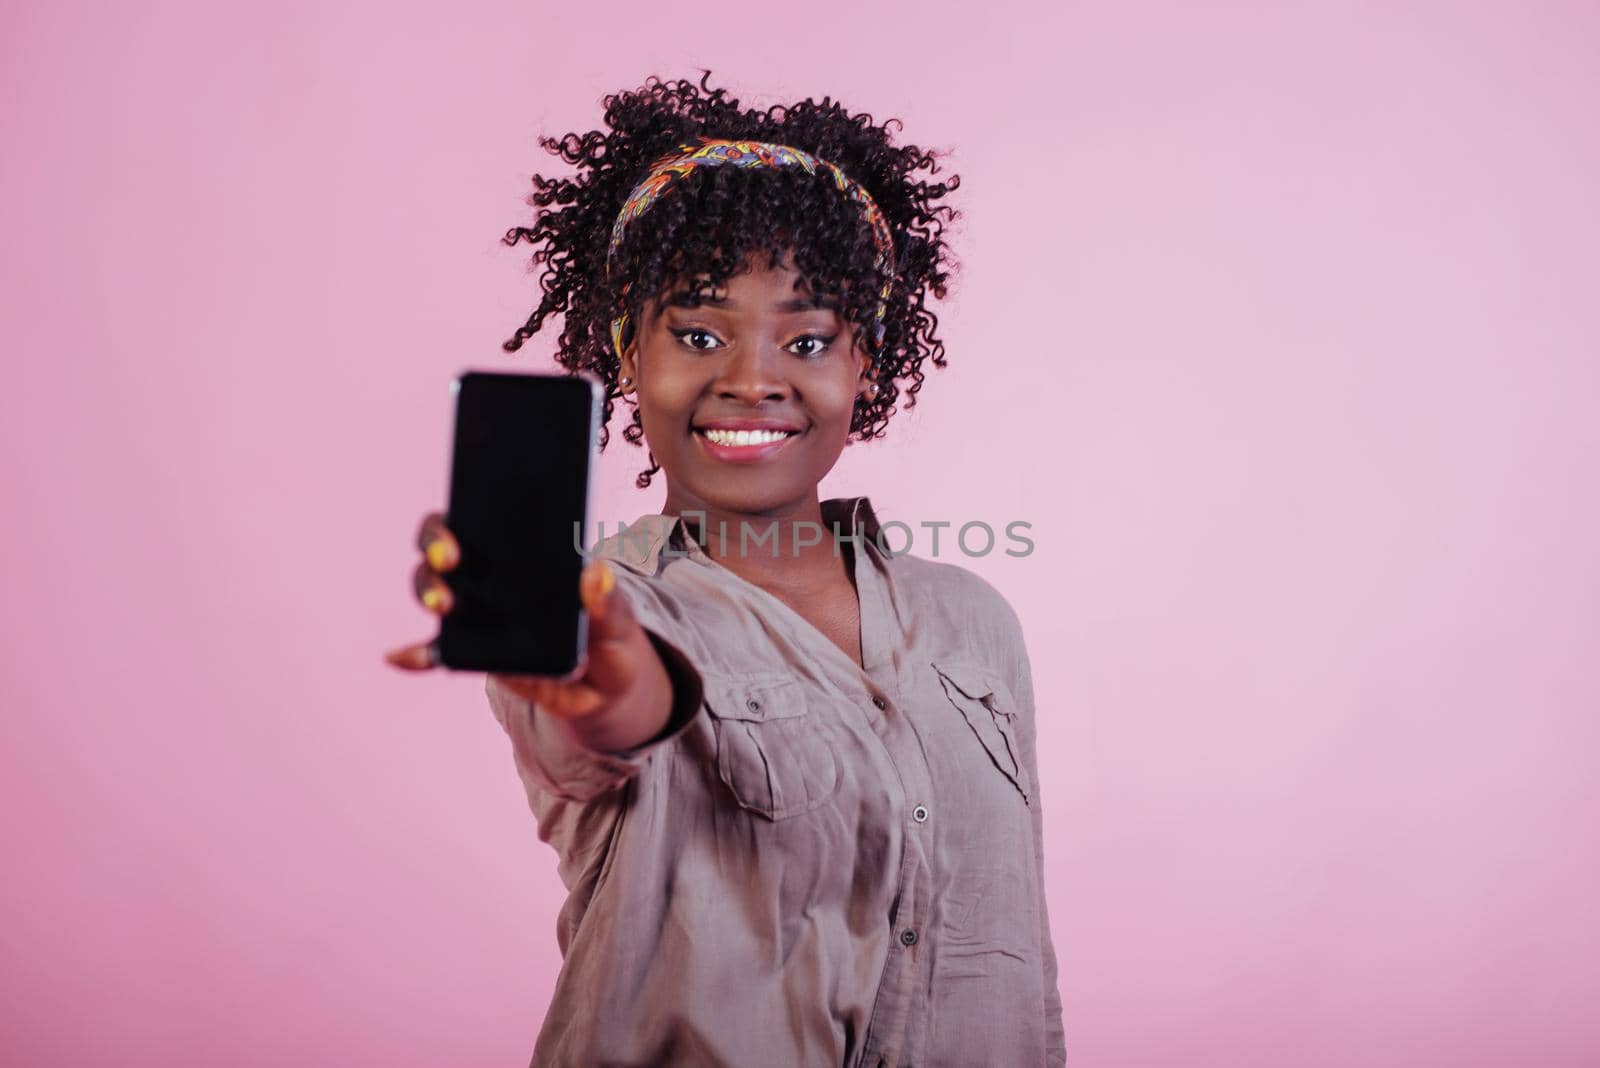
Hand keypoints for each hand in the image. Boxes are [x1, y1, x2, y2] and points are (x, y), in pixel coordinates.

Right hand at [384, 511, 656, 721]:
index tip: (467, 506)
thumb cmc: (611, 638)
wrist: (607, 690)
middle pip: (448, 550)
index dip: (471, 507)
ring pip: (439, 591)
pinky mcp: (474, 654)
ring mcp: (479, 614)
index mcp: (527, 554)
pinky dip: (417, 654)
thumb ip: (609, 601)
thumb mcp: (619, 619)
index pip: (486, 518)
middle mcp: (493, 576)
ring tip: (444, 603)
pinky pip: (437, 652)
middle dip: (438, 546)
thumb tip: (596, 573)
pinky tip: (401, 656)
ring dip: (431, 591)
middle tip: (450, 557)